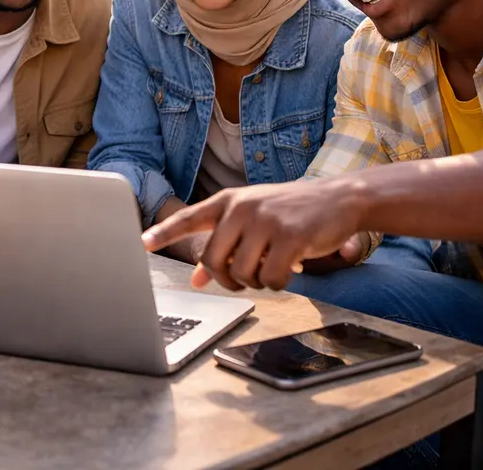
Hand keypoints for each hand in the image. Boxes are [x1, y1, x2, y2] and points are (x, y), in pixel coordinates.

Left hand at [141, 180, 362, 291]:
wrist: (339, 199)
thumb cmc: (291, 212)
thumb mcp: (253, 221)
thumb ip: (223, 245)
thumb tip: (195, 278)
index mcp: (230, 201)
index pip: (190, 217)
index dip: (165, 232)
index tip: (143, 243)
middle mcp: (243, 208)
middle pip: (214, 260)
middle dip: (226, 279)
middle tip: (240, 280)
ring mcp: (266, 221)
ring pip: (242, 272)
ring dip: (255, 282)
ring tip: (270, 269)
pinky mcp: (291, 237)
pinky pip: (271, 278)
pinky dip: (277, 283)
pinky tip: (289, 270)